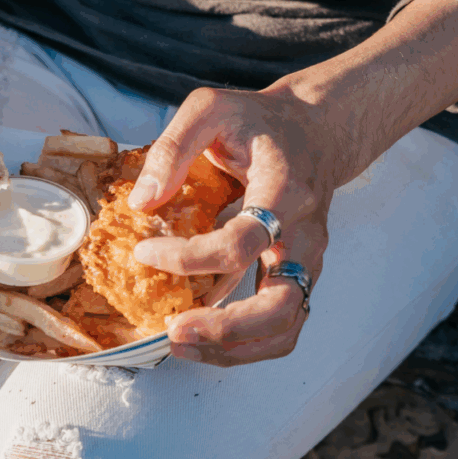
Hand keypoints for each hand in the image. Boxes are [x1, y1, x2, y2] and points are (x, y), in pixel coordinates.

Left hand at [129, 85, 343, 366]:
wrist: (316, 131)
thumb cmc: (258, 122)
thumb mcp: (210, 109)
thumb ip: (173, 148)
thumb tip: (141, 203)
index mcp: (285, 191)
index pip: (244, 240)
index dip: (190, 256)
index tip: (144, 250)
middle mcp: (306, 234)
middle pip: (281, 303)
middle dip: (225, 328)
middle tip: (172, 330)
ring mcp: (308, 262)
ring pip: (286, 328)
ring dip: (234, 349)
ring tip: (180, 346)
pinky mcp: (300, 278)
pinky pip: (282, 329)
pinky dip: (244, 347)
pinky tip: (200, 342)